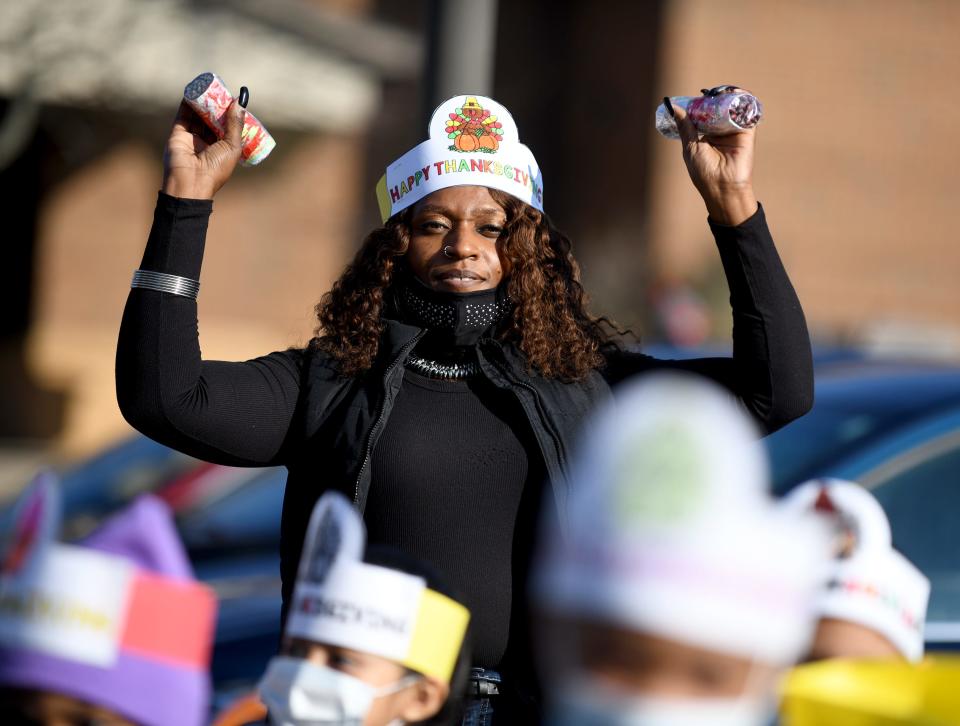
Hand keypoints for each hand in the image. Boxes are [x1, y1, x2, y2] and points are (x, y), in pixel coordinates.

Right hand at [162, 97, 245, 199]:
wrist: (191, 181)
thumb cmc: (217, 168)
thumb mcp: (232, 146)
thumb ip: (235, 124)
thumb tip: (239, 102)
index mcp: (222, 149)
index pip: (227, 128)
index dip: (230, 115)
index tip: (235, 100)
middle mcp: (207, 142)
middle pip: (212, 119)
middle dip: (216, 105)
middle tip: (221, 90)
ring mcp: (192, 137)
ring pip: (198, 115)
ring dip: (203, 102)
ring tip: (208, 87)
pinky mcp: (178, 133)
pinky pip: (183, 115)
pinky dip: (187, 103)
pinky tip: (193, 90)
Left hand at [669, 89, 758, 225]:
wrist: (723, 187)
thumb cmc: (704, 172)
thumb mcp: (690, 146)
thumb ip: (685, 126)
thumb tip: (673, 107)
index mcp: (706, 136)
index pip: (705, 115)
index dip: (702, 104)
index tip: (698, 95)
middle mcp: (721, 132)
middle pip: (719, 109)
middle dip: (716, 99)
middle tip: (710, 92)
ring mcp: (735, 132)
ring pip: (733, 109)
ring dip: (730, 97)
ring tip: (722, 90)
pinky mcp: (747, 133)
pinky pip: (748, 113)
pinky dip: (744, 101)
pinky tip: (736, 94)